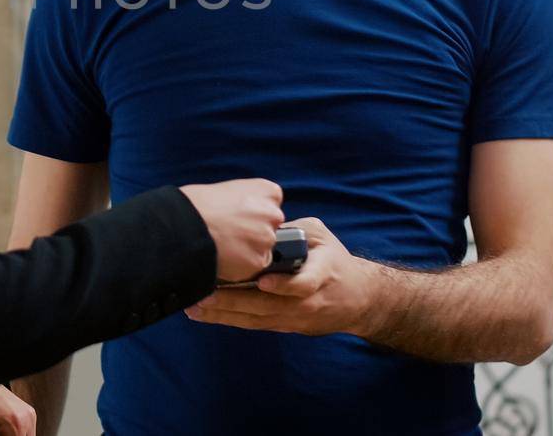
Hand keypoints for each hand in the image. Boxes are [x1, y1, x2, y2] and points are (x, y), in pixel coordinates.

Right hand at [179, 178, 284, 281]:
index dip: (254, 213)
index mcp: (268, 191)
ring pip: (263, 249)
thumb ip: (247, 200)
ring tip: (224, 247)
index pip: (271, 205)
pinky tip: (224, 257)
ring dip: (248, 251)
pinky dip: (241, 266)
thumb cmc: (197, 203)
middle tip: (231, 234)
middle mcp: (273, 214)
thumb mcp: (228, 189)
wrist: (183, 224)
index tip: (239, 216)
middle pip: (270, 228)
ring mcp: (267, 239)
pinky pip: (253, 267)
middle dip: (254, 233)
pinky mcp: (258, 261)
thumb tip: (246, 213)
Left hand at [183, 217, 380, 335]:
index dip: (284, 285)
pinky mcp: (285, 326)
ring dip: (225, 314)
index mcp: (321, 273)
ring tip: (196, 307)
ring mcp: (295, 317)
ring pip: (257, 318)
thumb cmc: (333, 260)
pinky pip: (254, 324)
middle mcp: (308, 301)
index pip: (304, 284)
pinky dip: (229, 320)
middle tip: (205, 294)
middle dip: (235, 301)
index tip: (263, 282)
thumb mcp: (321, 236)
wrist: (357, 298)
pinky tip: (205, 315)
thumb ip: (293, 231)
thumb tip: (258, 226)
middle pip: (270, 305)